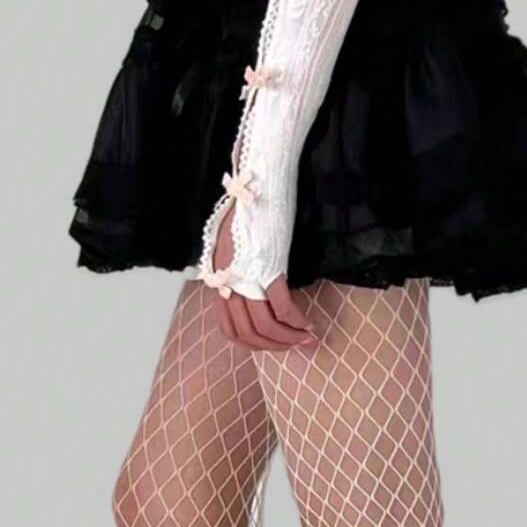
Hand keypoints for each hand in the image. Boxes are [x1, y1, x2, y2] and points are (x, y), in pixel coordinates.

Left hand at [210, 208, 317, 352]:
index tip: (273, 344)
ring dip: (288, 338)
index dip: (253, 344)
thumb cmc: (251, 207)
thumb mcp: (235, 244)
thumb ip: (238, 270)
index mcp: (218, 278)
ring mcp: (246, 276)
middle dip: (275, 347)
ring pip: (264, 326)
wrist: (257, 179)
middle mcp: (228, 282)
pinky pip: (282, 307)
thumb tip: (251, 290)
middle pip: (248, 334)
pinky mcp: (267, 267)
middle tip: (297, 346)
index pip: (230, 330)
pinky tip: (307, 323)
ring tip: (306, 338)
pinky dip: (296, 321)